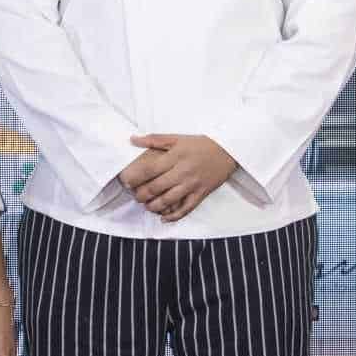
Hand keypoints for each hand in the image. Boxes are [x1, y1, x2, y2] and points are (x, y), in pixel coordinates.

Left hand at [122, 134, 236, 221]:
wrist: (229, 150)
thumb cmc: (201, 144)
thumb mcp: (178, 138)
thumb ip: (155, 139)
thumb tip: (133, 139)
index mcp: (175, 156)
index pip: (149, 170)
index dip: (135, 178)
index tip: (126, 182)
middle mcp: (182, 171)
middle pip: (156, 188)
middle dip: (141, 195)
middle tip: (136, 196)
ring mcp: (192, 184)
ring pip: (168, 201)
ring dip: (154, 206)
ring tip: (147, 206)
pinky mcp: (201, 194)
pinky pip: (186, 209)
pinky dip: (173, 216)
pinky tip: (164, 217)